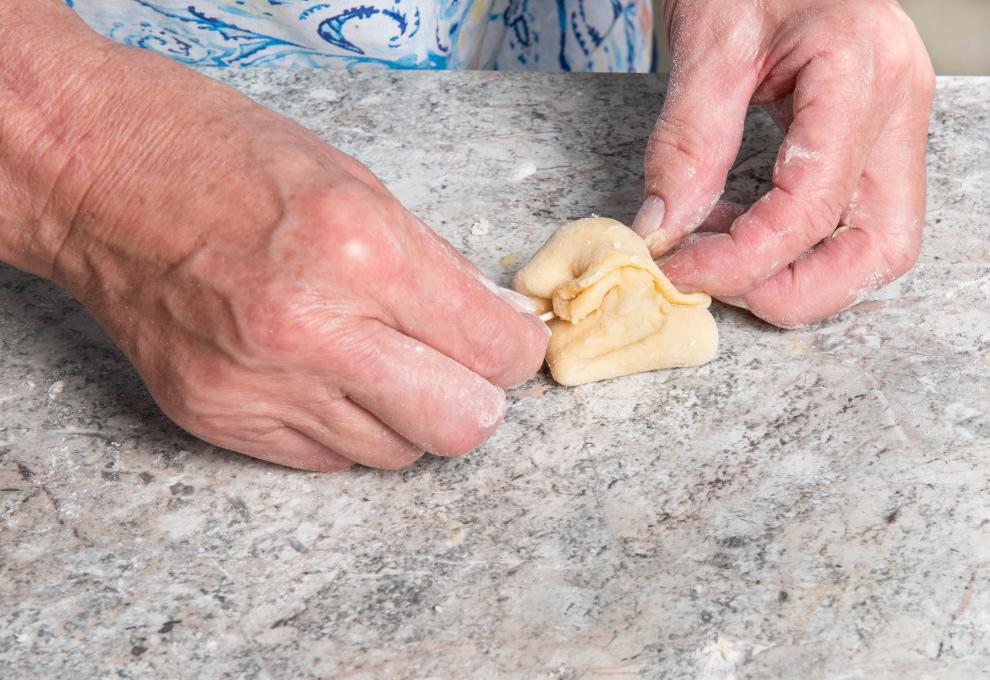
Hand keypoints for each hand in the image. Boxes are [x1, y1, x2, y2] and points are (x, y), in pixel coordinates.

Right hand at [1, 17, 547, 470]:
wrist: (102, 176)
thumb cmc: (230, 159)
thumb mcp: (361, 186)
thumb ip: (435, 270)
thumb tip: (496, 329)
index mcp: (361, 252)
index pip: (493, 351)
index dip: (516, 351)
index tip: (510, 343)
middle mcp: (313, 332)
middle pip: (458, 428)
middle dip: (478, 401)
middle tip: (464, 370)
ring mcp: (260, 386)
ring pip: (395, 454)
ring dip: (408, 415)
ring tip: (379, 361)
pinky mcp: (219, 418)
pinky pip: (328, 459)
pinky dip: (347, 427)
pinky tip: (327, 376)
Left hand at [632, 0, 935, 326]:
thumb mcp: (709, 39)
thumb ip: (688, 139)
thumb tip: (664, 228)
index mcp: (861, 73)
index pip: (811, 206)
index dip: (740, 258)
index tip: (678, 267)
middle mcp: (896, 108)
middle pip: (878, 250)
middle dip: (794, 290)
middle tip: (716, 286)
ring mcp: (895, 126)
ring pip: (876, 245)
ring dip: (798, 275)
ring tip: (720, 252)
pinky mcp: (875, 139)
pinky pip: (853, 220)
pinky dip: (795, 246)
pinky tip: (735, 224)